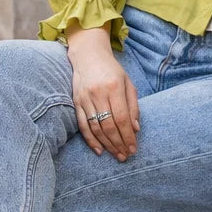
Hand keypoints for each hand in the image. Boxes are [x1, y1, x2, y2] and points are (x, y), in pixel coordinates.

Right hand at [65, 26, 139, 160]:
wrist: (88, 55)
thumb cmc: (112, 70)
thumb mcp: (128, 83)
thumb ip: (133, 106)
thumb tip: (136, 129)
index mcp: (114, 87)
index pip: (122, 118)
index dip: (128, 136)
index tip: (134, 149)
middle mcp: (98, 94)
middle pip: (109, 125)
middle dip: (119, 144)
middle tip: (125, 156)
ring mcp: (85, 99)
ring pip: (96, 128)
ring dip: (107, 144)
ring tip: (116, 155)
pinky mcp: (76, 102)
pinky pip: (83, 125)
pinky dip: (90, 140)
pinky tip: (99, 150)